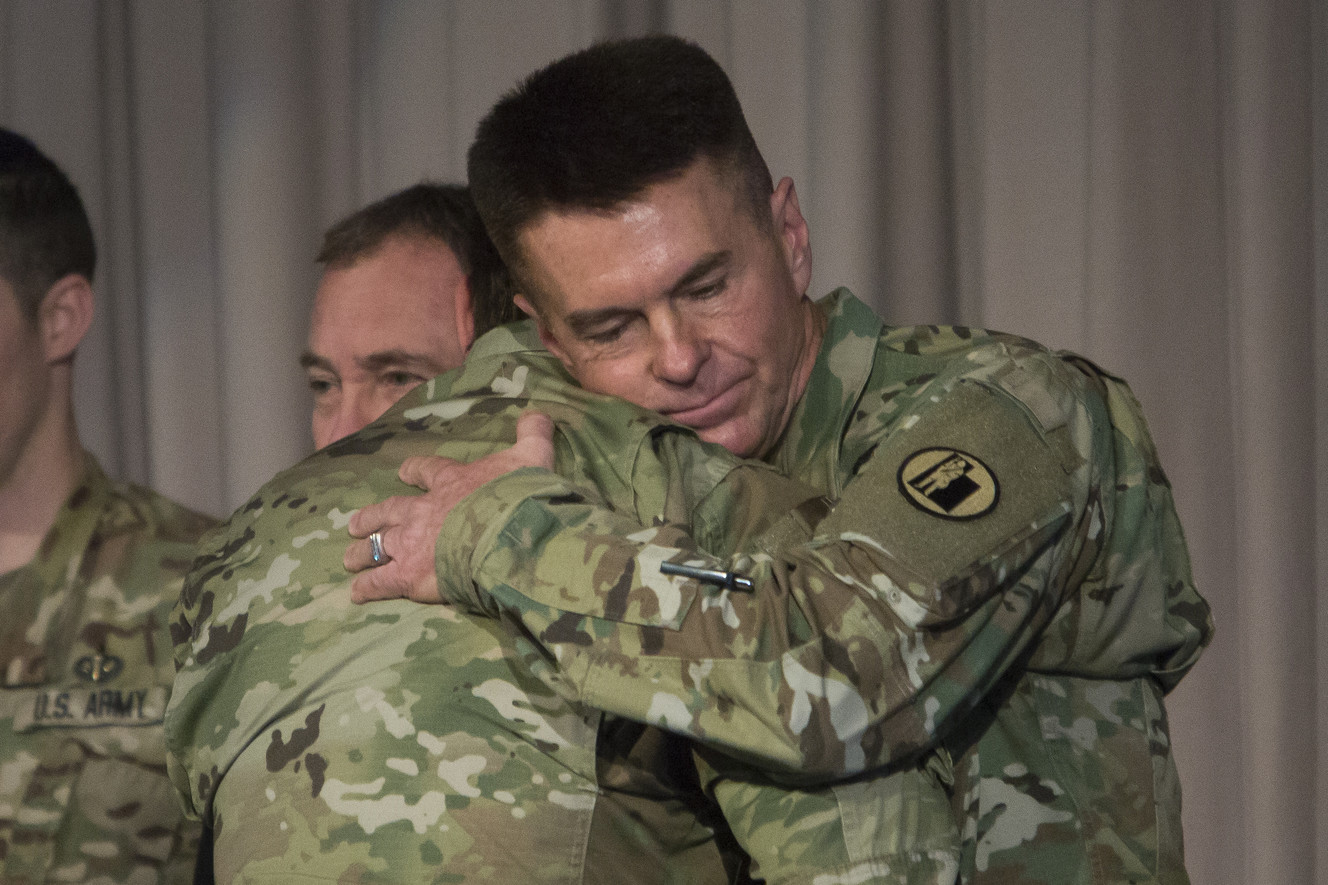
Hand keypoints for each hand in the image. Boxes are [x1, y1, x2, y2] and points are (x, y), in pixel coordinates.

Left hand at [345, 412, 555, 603]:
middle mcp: (423, 510)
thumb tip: (539, 412)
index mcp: (451, 481)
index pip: (427, 471)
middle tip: (355, 523)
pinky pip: (380, 582)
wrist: (507, 535)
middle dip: (372, 516)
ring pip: (378, 545)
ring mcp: (411, 543)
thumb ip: (533, 434)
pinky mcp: (408, 575)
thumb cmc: (520, 496)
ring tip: (349, 557)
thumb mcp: (533, 456)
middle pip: (390, 511)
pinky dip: (367, 587)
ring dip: (362, 551)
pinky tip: (357, 593)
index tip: (404, 472)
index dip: (415, 471)